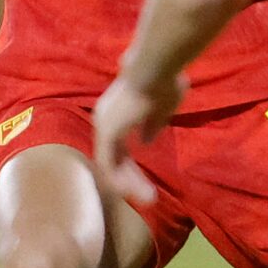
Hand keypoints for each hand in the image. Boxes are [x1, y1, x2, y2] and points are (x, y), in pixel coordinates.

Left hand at [91, 69, 184, 207]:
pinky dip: (121, 179)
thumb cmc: (163, 81)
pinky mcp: (108, 132)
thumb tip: (146, 141)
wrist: (156, 68)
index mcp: (116, 113)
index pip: (119, 147)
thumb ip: (152, 125)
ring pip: (110, 163)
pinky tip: (135, 192)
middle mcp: (105, 119)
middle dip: (132, 178)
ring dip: (129, 184)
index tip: (146, 181)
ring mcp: (104, 126)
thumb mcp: (162, 108)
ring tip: (149, 199)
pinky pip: (109, 163)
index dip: (131, 166)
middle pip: (114, 156)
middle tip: (149, 196)